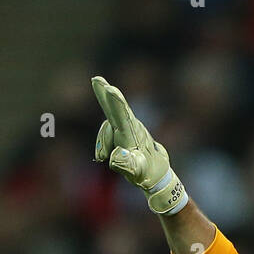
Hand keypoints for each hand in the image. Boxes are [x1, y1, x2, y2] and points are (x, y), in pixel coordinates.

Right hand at [92, 76, 187, 214]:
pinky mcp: (121, 131)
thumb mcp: (139, 172)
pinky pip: (106, 132)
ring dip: (102, 142)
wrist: (155, 173)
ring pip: (107, 128)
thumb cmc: (147, 173)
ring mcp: (126, 127)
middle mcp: (130, 126)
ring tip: (102, 157)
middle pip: (115, 110)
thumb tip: (114, 156)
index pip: (123, 117)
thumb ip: (128, 164)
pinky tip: (102, 156)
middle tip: (97, 80)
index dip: (116, 103)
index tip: (110, 89)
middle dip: (105, 96)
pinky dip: (102, 144)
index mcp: (134, 135)